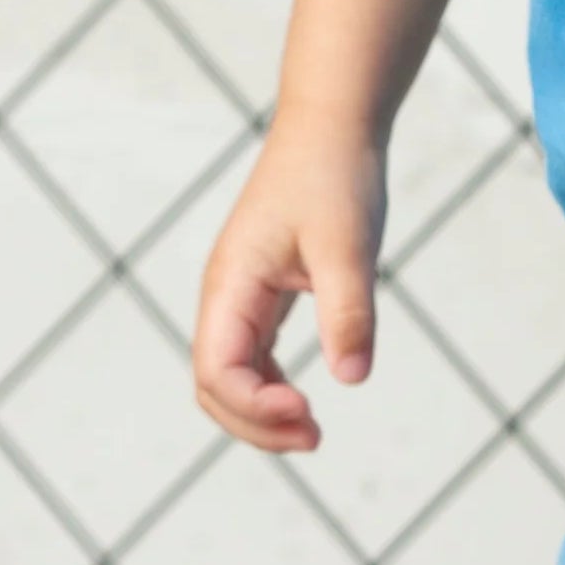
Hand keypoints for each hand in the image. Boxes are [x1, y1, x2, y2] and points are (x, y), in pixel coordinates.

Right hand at [192, 115, 385, 453]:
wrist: (331, 127)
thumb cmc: (334, 177)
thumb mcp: (348, 245)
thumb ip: (347, 311)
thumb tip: (351, 378)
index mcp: (231, 284)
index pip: (217, 369)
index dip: (254, 406)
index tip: (309, 409)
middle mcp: (225, 295)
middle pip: (213, 385)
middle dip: (255, 423)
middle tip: (315, 437)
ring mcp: (239, 296)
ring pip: (228, 376)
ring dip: (261, 412)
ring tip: (313, 430)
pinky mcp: (262, 295)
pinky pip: (251, 358)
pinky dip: (270, 387)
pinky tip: (305, 398)